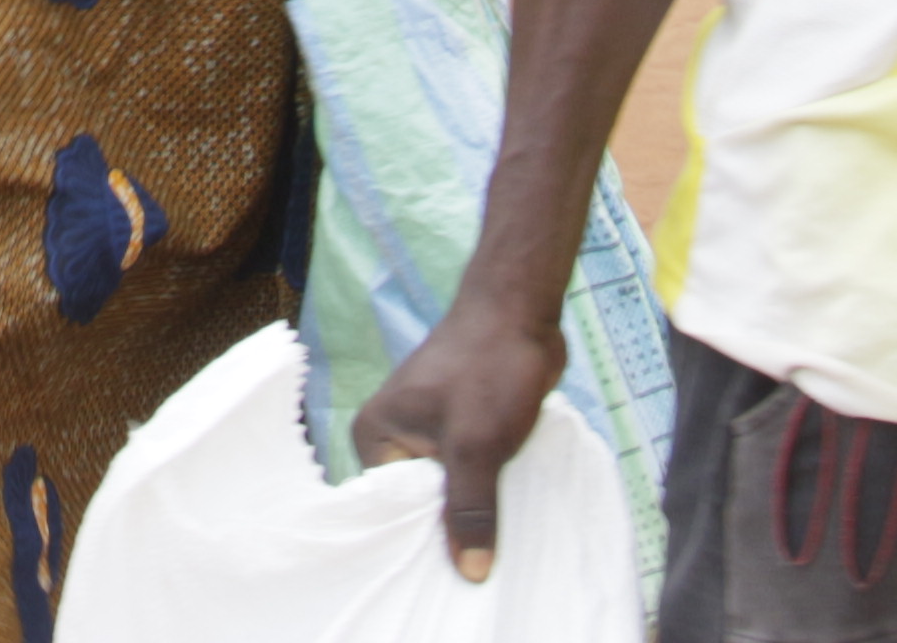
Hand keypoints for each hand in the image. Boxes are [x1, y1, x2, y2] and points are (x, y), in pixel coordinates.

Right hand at [353, 279, 569, 583]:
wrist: (521, 312)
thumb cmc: (488, 370)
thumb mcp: (476, 448)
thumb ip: (470, 511)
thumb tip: (470, 574)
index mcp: (375, 438)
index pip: (388, 512)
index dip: (417, 547)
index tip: (443, 585)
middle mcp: (394, 438)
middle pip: (419, 507)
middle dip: (448, 536)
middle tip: (476, 582)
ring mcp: (429, 434)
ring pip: (449, 494)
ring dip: (473, 517)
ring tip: (494, 562)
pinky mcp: (462, 431)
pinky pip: (470, 478)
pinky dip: (487, 497)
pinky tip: (507, 526)